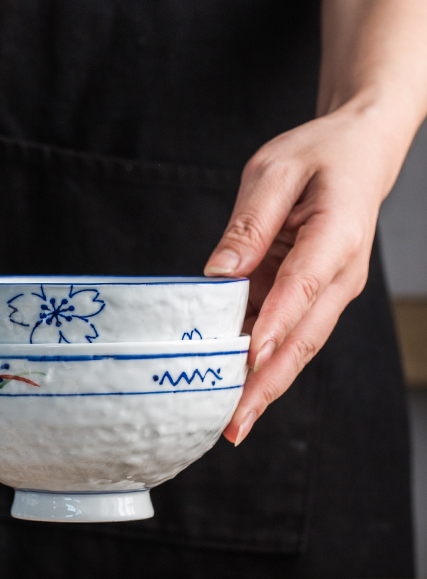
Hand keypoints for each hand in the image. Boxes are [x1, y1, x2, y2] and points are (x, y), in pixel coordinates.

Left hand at [203, 101, 400, 444]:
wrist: (361, 153)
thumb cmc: (320, 156)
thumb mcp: (273, 171)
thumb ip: (247, 225)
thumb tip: (218, 274)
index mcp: (337, 235)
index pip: (302, 287)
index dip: (274, 326)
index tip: (248, 361)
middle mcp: (340, 275)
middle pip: (302, 338)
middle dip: (266, 385)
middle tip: (233, 424)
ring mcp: (330, 292)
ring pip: (297, 349)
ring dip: (265, 389)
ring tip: (232, 425)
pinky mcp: (313, 299)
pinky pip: (288, 338)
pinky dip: (264, 369)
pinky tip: (238, 394)